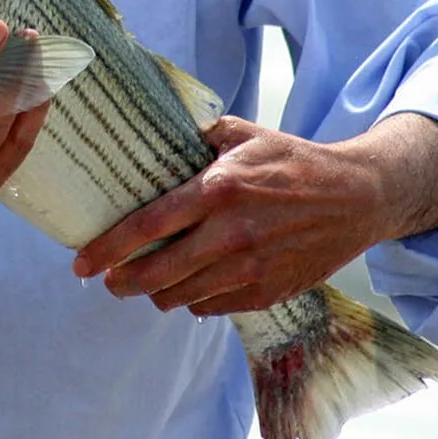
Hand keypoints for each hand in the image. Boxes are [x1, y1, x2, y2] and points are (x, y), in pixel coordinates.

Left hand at [71, 116, 385, 315]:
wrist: (356, 197)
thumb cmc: (294, 162)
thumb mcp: (245, 134)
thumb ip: (198, 134)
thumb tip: (155, 131)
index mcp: (218, 189)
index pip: (147, 226)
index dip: (107, 248)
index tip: (81, 263)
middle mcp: (230, 233)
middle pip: (156, 274)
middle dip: (121, 281)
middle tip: (108, 279)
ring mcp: (249, 268)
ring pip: (180, 297)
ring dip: (155, 293)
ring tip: (146, 282)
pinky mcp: (266, 292)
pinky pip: (210, 307)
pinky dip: (192, 300)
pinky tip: (190, 285)